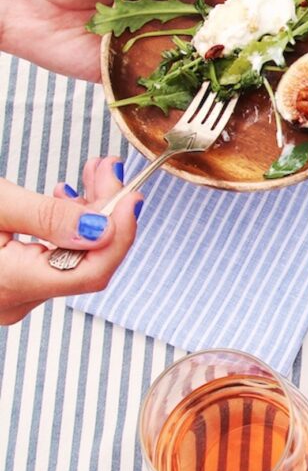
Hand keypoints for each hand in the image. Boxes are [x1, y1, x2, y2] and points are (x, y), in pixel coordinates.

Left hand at [0, 0, 243, 79]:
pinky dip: (187, 92)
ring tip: (266, 74)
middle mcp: (168, 14)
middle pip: (216, 28)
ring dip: (222, 68)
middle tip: (289, 41)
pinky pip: (167, 88)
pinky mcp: (135, 77)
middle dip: (246, 37)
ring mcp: (153, 48)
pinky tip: (221, 98)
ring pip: (197, 61)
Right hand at [0, 157, 140, 324]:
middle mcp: (13, 302)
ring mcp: (8, 296)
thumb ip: (49, 216)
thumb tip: (104, 226)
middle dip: (106, 214)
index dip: (121, 232)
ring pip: (70, 260)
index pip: (93, 271)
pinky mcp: (4, 283)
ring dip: (87, 217)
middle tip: (107, 168)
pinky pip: (50, 261)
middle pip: (85, 263)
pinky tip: (62, 197)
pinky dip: (64, 229)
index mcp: (11, 286)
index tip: (132, 192)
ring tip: (90, 174)